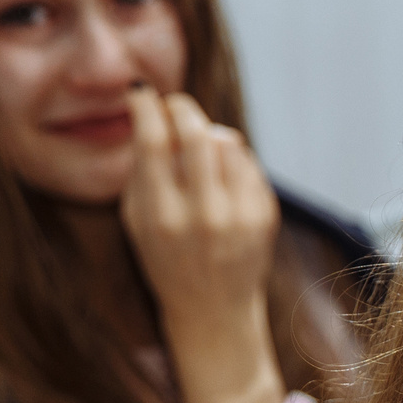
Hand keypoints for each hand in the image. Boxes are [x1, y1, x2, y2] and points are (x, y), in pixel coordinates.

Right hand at [121, 88, 282, 402]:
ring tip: (197, 149)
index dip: (146, 107)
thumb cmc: (166, 258)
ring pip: (227, 141)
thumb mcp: (137, 223)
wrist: (213, 309)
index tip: (141, 92)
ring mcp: (239, 216)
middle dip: (182, 108)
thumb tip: (148, 115)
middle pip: (195, 132)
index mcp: (162, 218)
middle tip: (174, 106)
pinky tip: (220, 176)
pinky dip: (231, 159)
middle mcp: (203, 216)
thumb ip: (140, 173)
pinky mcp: (265, 216)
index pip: (152, 143)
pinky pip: (248, 162)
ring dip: (209, 133)